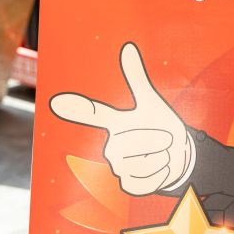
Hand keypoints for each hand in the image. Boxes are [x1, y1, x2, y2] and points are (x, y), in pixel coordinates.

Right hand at [50, 42, 189, 193]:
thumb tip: (126, 47)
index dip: (76, 107)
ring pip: (143, 162)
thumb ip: (136, 78)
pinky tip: (163, 168)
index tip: (57, 101)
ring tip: (163, 152)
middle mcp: (112, 147)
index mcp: (115, 124)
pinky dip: (162, 172)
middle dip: (157, 138)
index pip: (93, 113)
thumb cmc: (160, 126)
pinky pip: (147, 179)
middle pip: (134, 141)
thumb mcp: (151, 102)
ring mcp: (119, 168)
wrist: (177, 154)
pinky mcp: (130, 186)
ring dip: (163, 155)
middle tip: (165, 138)